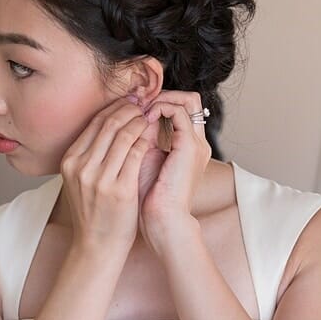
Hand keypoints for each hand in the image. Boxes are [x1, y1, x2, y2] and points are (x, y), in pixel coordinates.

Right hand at [58, 97, 152, 258]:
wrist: (96, 245)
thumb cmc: (93, 212)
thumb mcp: (80, 180)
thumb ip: (88, 156)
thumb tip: (107, 126)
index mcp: (70, 162)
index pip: (94, 124)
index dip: (114, 108)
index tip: (130, 101)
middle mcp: (81, 167)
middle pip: (108, 125)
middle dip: (129, 109)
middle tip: (144, 102)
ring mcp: (99, 178)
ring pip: (123, 135)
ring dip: (140, 121)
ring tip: (152, 116)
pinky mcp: (119, 189)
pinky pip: (136, 153)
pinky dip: (147, 140)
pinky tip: (155, 135)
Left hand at [138, 90, 211, 252]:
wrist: (162, 223)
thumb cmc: (147, 200)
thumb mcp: (140, 164)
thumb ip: (139, 142)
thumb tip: (125, 121)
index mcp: (186, 147)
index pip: (178, 109)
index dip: (155, 102)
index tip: (131, 107)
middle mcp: (195, 142)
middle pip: (186, 99)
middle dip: (158, 96)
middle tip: (134, 101)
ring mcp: (195, 143)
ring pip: (184, 100)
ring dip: (157, 100)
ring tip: (136, 109)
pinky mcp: (190, 146)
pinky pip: (178, 111)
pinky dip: (159, 108)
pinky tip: (141, 119)